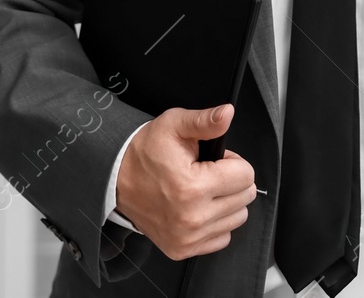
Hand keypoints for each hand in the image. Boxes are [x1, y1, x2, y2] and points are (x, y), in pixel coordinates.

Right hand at [115, 104, 257, 259]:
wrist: (117, 179)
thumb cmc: (145, 152)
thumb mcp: (174, 126)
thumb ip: (205, 121)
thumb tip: (227, 113)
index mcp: (192, 187)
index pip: (246, 175)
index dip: (233, 161)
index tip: (215, 160)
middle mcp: (191, 217)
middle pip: (245, 197)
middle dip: (232, 181)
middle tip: (207, 173)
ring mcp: (187, 237)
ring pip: (237, 218)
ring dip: (227, 202)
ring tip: (203, 190)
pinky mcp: (182, 249)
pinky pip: (222, 237)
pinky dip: (217, 222)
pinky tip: (200, 208)